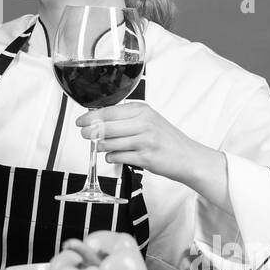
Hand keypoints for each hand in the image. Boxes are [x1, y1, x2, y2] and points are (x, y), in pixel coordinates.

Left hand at [75, 102, 222, 193]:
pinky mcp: (145, 158)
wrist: (189, 157)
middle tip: (85, 135)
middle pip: (106, 127)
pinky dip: (112, 158)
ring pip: (109, 143)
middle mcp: (144, 123)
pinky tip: (114, 156)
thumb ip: (127, 118)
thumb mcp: (149, 120)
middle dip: (90, 132)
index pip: (109, 111)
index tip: (81, 121)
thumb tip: (98, 119)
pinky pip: (118, 157)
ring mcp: (145, 141)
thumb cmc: (167, 139)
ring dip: (101, 146)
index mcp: (142, 110)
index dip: (90, 117)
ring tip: (102, 146)